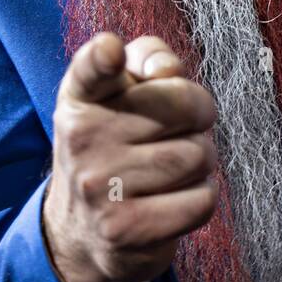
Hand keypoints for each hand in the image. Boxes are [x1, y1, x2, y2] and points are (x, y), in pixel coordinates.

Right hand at [43, 32, 217, 281]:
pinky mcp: (125, 229)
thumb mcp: (121, 93)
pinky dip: (200, 197)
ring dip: (201, 161)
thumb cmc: (118, 143)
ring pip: (198, 156)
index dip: (104, 57)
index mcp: (81, 97)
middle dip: (198, 117)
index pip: (91, 68)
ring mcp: (100, 186)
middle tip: (179, 130)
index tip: (112, 52)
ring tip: (173, 167)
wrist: (84, 230)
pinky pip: (201, 200)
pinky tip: (173, 198)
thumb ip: (148, 59)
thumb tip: (168, 70)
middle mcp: (82, 138)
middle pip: (185, 106)